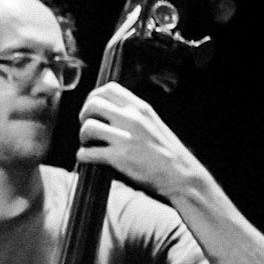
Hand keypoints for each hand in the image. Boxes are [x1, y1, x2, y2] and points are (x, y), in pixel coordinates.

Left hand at [76, 81, 205, 199]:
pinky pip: (87, 153)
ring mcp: (126, 138)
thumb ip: (132, 114)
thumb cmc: (166, 152)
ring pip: (87, 127)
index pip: (109, 89)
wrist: (180, 175)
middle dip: (84, 116)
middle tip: (89, 129)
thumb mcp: (152, 123)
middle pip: (93, 104)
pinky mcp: (120, 157)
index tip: (92, 110)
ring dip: (83, 137)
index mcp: (141, 108)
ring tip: (90, 145)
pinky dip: (83, 157)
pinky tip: (90, 159)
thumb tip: (106, 111)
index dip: (93, 97)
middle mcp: (133, 119)